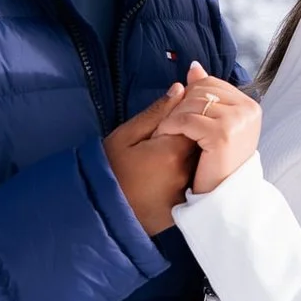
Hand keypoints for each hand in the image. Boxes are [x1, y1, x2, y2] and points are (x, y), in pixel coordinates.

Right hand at [104, 84, 193, 235]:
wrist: (99, 211)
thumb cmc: (109, 170)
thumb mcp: (125, 136)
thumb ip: (155, 112)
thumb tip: (181, 89)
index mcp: (172, 150)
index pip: (197, 120)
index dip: (188, 112)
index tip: (173, 113)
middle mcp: (185, 170)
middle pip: (201, 140)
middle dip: (191, 131)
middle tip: (167, 133)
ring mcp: (186, 189)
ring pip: (198, 160)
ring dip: (189, 151)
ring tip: (164, 153)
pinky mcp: (183, 204)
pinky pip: (193, 179)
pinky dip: (186, 170)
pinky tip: (166, 171)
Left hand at [152, 64, 260, 194]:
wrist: (221, 199)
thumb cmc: (215, 164)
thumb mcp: (213, 125)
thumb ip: (206, 95)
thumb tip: (194, 67)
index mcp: (249, 105)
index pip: (210, 83)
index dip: (188, 96)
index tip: (177, 114)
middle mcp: (248, 110)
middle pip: (201, 90)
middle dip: (179, 105)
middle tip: (167, 124)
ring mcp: (237, 121)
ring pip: (192, 103)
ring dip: (172, 116)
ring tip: (163, 132)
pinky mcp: (223, 135)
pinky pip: (186, 119)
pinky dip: (169, 126)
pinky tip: (164, 137)